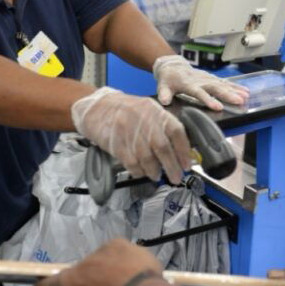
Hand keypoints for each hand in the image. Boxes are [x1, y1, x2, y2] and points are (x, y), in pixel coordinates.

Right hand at [72, 87, 190, 183]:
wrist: (98, 107)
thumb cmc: (127, 111)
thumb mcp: (148, 111)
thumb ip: (163, 127)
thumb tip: (180, 151)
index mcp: (155, 111)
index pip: (176, 131)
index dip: (183, 151)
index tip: (186, 165)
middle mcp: (144, 120)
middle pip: (163, 147)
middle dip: (172, 166)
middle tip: (176, 177)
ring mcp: (129, 131)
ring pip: (147, 157)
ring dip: (155, 171)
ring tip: (157, 176)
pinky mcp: (116, 143)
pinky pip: (131, 162)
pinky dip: (139, 171)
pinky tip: (141, 172)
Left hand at [152, 55, 247, 110]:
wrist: (173, 66)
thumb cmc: (168, 79)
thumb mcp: (163, 86)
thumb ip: (164, 94)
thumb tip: (164, 101)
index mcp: (189, 84)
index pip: (200, 93)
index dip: (209, 100)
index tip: (218, 107)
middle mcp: (200, 80)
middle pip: (215, 88)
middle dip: (228, 95)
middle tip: (239, 101)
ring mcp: (207, 78)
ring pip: (223, 84)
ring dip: (235, 90)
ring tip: (246, 97)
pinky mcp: (212, 78)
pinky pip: (225, 82)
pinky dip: (236, 86)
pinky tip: (246, 91)